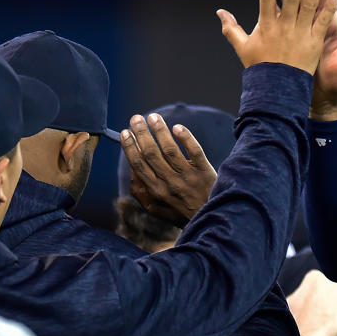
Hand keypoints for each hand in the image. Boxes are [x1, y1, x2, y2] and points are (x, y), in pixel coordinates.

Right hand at [121, 112, 217, 226]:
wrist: (211, 218)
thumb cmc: (180, 212)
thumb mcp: (156, 208)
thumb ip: (141, 192)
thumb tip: (131, 170)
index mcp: (155, 190)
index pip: (138, 164)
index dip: (130, 147)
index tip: (125, 132)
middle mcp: (170, 183)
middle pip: (151, 154)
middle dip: (141, 134)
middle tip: (135, 118)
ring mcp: (188, 177)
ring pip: (170, 150)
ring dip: (160, 131)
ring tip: (153, 117)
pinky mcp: (205, 172)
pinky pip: (195, 152)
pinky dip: (186, 138)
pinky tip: (177, 127)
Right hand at [217, 0, 336, 72]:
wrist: (277, 91)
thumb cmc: (259, 69)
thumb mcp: (243, 48)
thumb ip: (231, 29)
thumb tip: (219, 12)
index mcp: (266, 26)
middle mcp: (284, 28)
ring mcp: (300, 35)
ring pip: (309, 6)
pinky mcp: (314, 44)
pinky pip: (322, 23)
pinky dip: (328, 9)